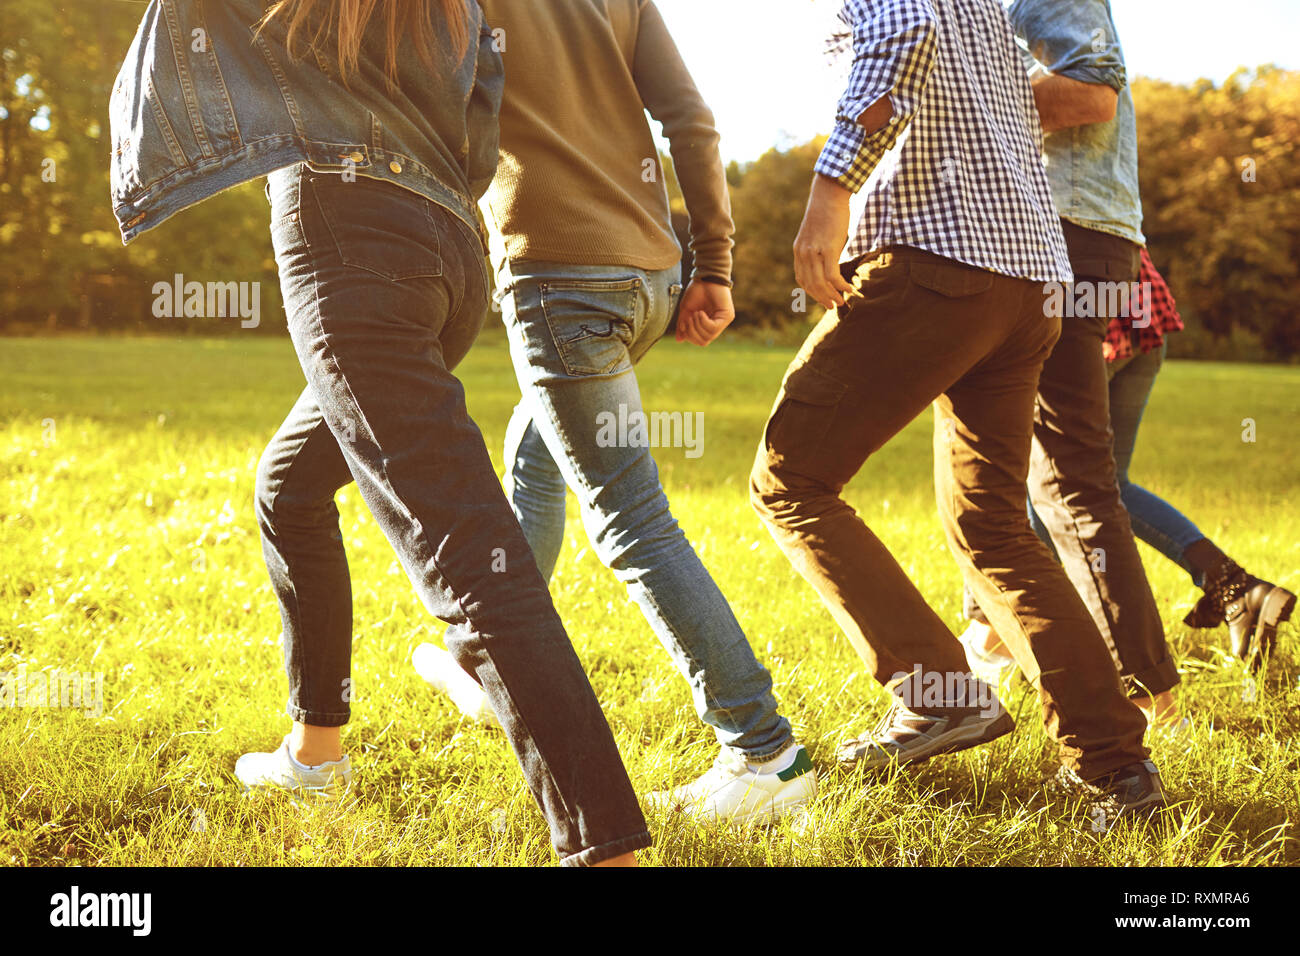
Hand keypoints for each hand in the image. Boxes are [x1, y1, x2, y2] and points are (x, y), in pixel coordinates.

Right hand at [674, 280, 734, 346]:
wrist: (705, 277)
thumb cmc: (696, 291)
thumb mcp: (686, 310)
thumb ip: (683, 325)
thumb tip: (679, 340)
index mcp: (708, 325)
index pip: (700, 341)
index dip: (690, 336)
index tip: (684, 322)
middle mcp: (717, 325)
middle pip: (704, 341)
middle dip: (692, 332)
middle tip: (689, 318)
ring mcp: (723, 321)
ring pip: (709, 336)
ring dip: (698, 325)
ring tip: (695, 313)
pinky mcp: (728, 316)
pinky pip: (714, 328)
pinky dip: (704, 322)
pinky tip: (700, 313)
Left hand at [793, 174, 855, 310]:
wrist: (829, 194)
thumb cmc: (828, 212)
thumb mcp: (817, 233)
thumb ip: (818, 248)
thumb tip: (829, 260)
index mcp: (799, 250)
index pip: (802, 279)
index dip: (812, 292)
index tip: (823, 298)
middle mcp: (803, 253)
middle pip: (811, 285)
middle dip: (822, 298)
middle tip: (833, 306)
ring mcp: (814, 252)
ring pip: (821, 283)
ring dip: (832, 295)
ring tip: (842, 301)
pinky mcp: (827, 249)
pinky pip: (833, 275)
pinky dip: (840, 285)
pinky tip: (848, 289)